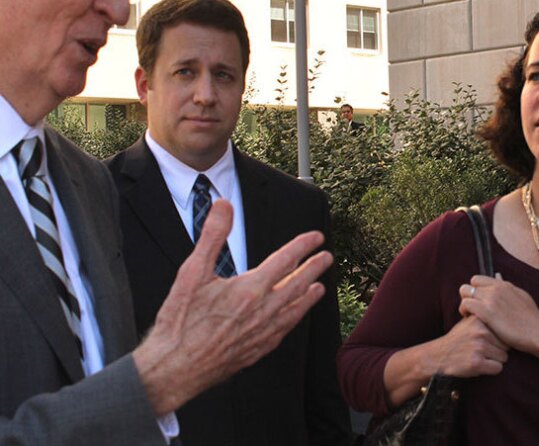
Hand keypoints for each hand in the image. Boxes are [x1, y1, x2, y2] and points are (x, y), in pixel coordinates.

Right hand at [132, 200, 331, 414]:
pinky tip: (295, 316)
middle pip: (298, 284)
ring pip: (295, 309)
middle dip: (314, 268)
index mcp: (249, 289)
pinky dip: (295, 318)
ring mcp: (263, 333)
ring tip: (319, 286)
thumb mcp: (192, 272)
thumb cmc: (179, 322)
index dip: (303, 246)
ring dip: (310, 295)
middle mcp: (262, 311)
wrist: (175, 368)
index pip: (285, 260)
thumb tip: (224, 206)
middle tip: (327, 257)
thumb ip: (212, 236)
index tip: (315, 237)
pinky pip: (285, 330)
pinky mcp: (258, 350)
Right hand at [430, 315, 508, 377]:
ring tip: (480, 357)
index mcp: (480, 319)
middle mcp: (480, 331)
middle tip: (483, 352)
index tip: (489, 341)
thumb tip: (504, 313)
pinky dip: (491, 370)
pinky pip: (498, 368)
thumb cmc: (457, 340)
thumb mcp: (467, 322)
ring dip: (494, 360)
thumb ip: (483, 316)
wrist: (437, 356)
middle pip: (506, 345)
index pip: (504, 331)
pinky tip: (480, 366)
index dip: (498, 338)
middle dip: (498, 350)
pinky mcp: (477, 363)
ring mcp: (479, 347)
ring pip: (504, 357)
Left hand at [459, 275, 538, 353]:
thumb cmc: (532, 319)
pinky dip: (464, 311)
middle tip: (472, 309)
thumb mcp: (521, 297)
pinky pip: (466, 304)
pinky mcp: (486, 311)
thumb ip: (507, 289)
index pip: (478, 279)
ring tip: (469, 315)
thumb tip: (498, 278)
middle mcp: (496, 288)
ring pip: (465, 292)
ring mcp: (491, 298)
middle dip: (468, 296)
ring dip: (465, 304)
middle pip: (469, 284)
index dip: (475, 290)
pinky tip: (470, 320)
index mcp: (503, 285)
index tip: (477, 301)